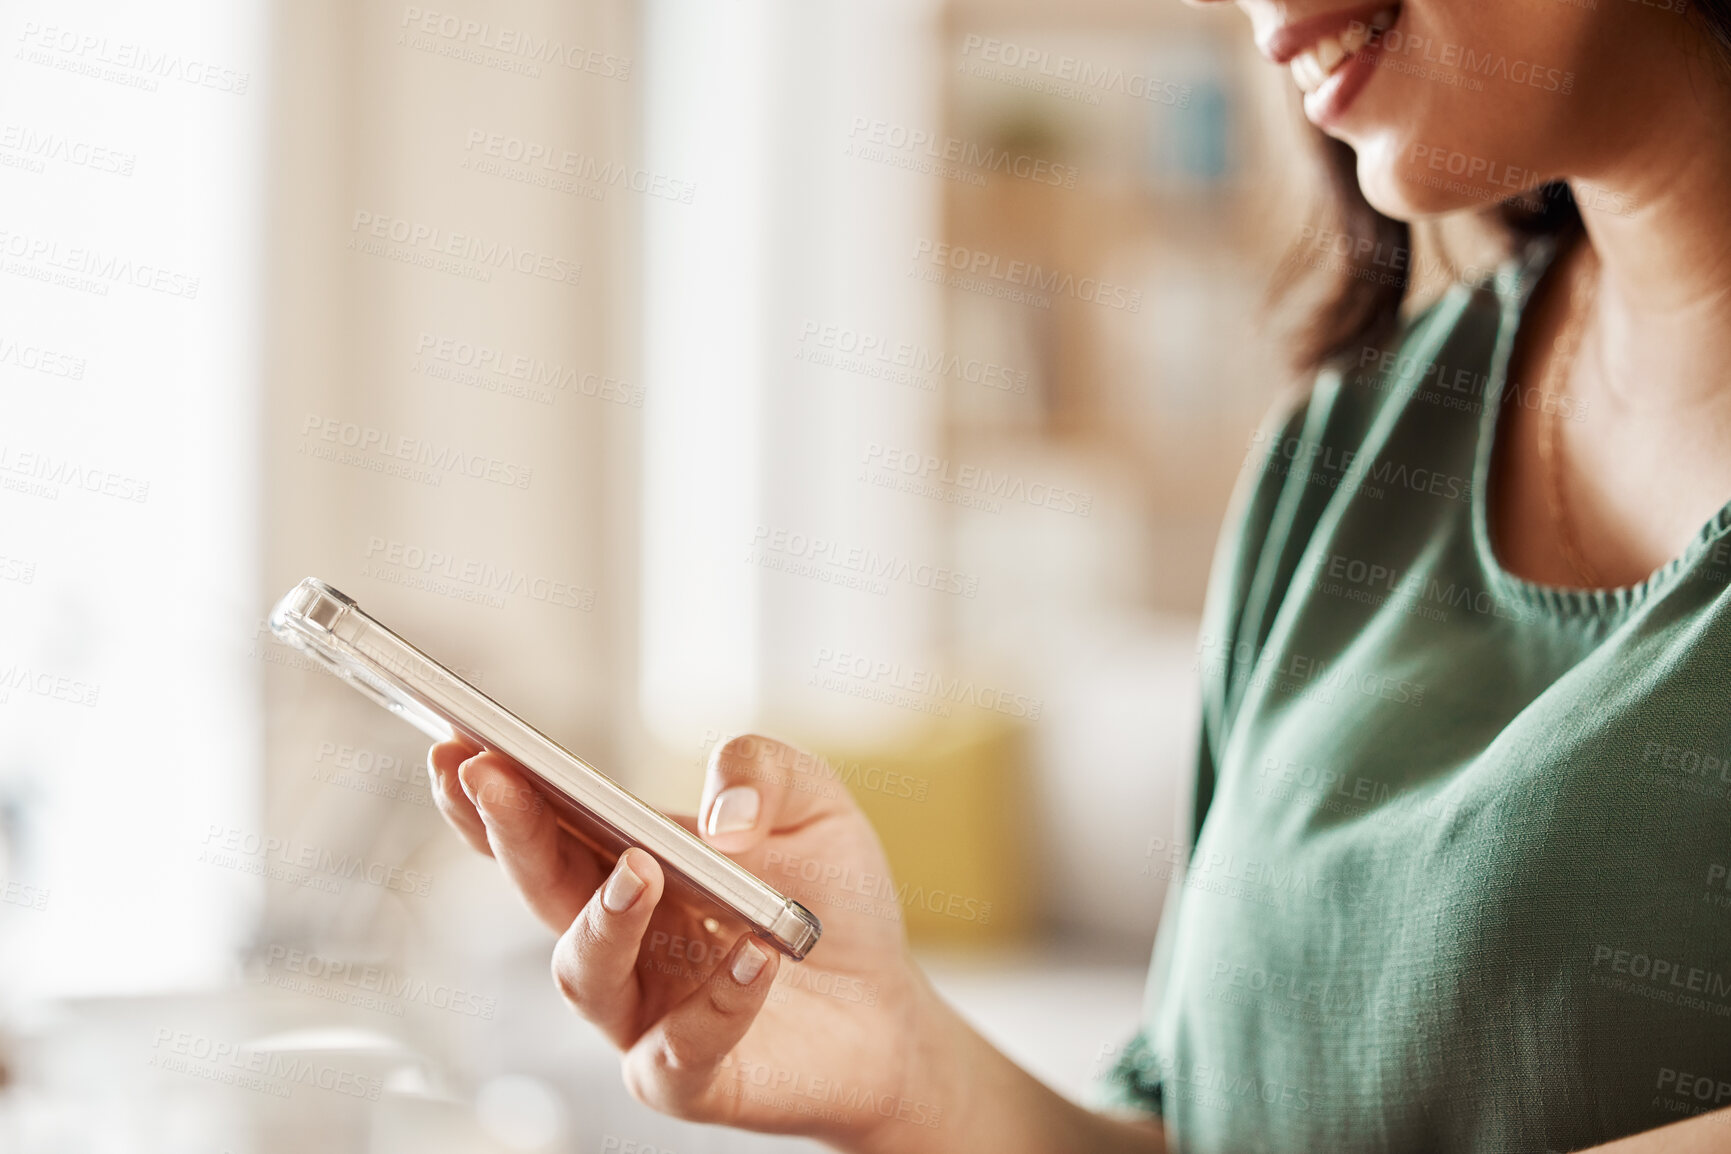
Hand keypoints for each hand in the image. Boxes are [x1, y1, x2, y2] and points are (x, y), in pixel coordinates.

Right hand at [426, 732, 945, 1148]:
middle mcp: (618, 940)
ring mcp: (643, 1013)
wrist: (887, 1009)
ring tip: (642, 870)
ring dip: (605, 918)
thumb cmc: (828, 901)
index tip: (457, 742)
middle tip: (493, 778)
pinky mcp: (692, 1076)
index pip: (540, 827)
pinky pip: (684, 1047)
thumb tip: (722, 814)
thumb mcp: (812, 804)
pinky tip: (754, 954)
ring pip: (587, 973)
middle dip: (509, 832)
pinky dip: (718, 999)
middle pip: (542, 888)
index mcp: (624, 865)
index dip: (489, 791)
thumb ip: (762, 770)